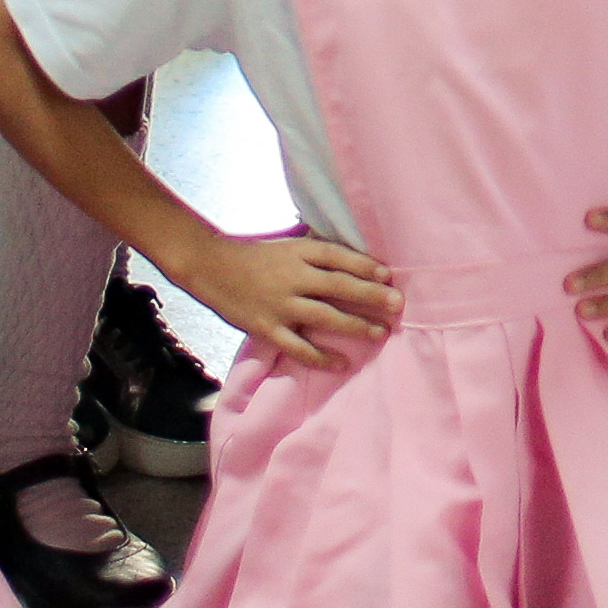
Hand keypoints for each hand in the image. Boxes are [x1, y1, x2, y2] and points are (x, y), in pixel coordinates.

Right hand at [189, 225, 401, 370]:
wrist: (210, 267)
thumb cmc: (254, 255)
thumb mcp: (286, 245)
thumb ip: (314, 253)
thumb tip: (352, 257)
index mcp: (297, 251)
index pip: (337, 256)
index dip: (363, 265)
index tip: (388, 275)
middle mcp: (291, 276)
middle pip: (337, 285)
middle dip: (369, 296)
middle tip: (396, 304)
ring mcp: (279, 304)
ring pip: (324, 316)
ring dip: (355, 325)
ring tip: (380, 332)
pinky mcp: (267, 328)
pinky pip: (298, 346)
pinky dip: (321, 357)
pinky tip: (341, 363)